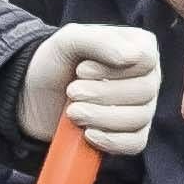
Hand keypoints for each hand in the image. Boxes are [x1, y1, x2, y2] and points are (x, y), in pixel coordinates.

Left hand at [16, 22, 165, 150]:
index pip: (146, 60)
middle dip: (101, 95)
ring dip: (100, 117)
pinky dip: (110, 140)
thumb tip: (133, 56)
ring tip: (72, 112)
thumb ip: (101, 41)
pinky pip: (135, 143)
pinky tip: (87, 133)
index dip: (112, 70)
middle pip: (144, 91)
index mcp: (141, 47)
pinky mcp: (131, 135)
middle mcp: (148, 77)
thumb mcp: (70, 40)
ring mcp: (143, 108)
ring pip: (138, 118)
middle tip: (71, 92)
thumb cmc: (56, 62)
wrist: (34, 96)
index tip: (81, 70)